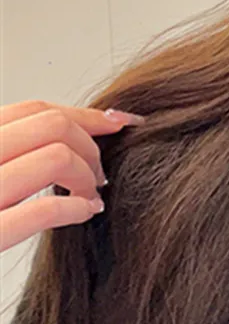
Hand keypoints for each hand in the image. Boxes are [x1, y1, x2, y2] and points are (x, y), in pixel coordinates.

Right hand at [0, 100, 145, 251]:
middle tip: (101, 172)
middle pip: (53, 126)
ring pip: (57, 157)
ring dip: (87, 175)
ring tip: (91, 194)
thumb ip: (16, 149)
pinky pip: (45, 210)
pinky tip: (84, 213)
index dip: (85, 114)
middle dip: (91, 146)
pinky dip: (75, 208)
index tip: (118, 122)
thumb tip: (76, 135)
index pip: (35, 110)